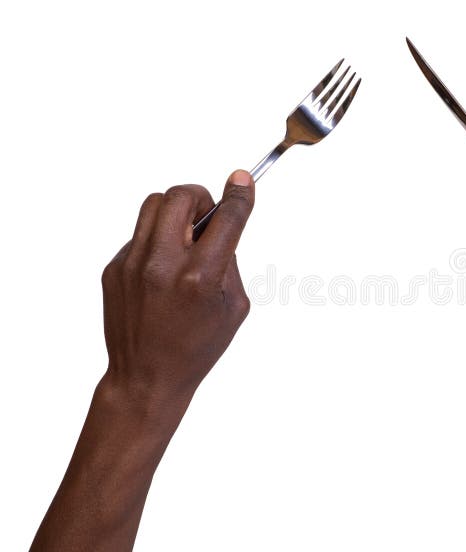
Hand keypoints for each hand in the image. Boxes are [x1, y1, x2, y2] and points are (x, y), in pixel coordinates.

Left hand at [31, 169, 255, 551]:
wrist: (146, 376)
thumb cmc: (197, 346)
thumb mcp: (234, 307)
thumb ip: (228, 261)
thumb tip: (222, 224)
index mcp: (201, 277)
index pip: (226, 218)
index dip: (238, 194)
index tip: (241, 179)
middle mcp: (164, 265)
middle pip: (180, 196)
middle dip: (200, 197)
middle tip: (207, 215)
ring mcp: (133, 264)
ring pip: (154, 205)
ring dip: (176, 211)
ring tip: (185, 237)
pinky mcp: (114, 268)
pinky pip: (139, 234)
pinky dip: (158, 240)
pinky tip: (163, 270)